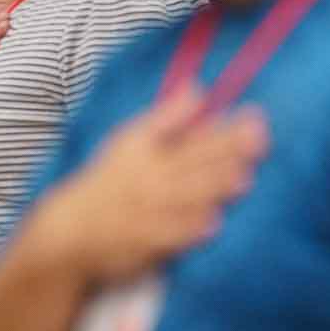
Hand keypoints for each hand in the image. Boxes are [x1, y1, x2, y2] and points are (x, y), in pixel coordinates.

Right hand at [22, 87, 267, 285]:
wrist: (70, 231)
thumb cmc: (109, 182)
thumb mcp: (129, 141)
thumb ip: (167, 116)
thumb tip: (199, 87)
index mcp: (143, 147)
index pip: (190, 134)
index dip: (224, 127)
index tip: (256, 117)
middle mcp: (146, 177)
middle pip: (192, 161)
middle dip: (226, 151)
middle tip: (259, 140)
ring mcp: (145, 211)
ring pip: (184, 197)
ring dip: (212, 188)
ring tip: (243, 179)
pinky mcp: (144, 243)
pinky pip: (169, 236)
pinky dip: (189, 230)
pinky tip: (213, 224)